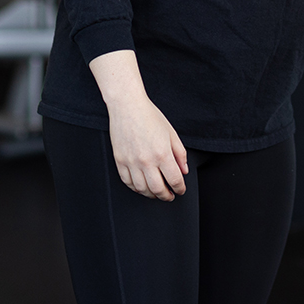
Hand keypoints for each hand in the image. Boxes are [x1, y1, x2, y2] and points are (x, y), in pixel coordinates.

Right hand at [89, 50, 189, 200]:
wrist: (128, 107)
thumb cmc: (150, 116)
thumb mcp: (171, 133)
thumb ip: (180, 154)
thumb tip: (184, 171)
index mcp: (162, 153)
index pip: (174, 179)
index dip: (180, 188)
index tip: (181, 190)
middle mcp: (146, 161)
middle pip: (158, 189)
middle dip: (167, 196)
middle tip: (170, 196)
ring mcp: (131, 162)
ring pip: (142, 189)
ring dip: (151, 195)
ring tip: (157, 193)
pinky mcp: (120, 161)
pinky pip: (128, 182)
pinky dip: (136, 188)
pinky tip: (142, 187)